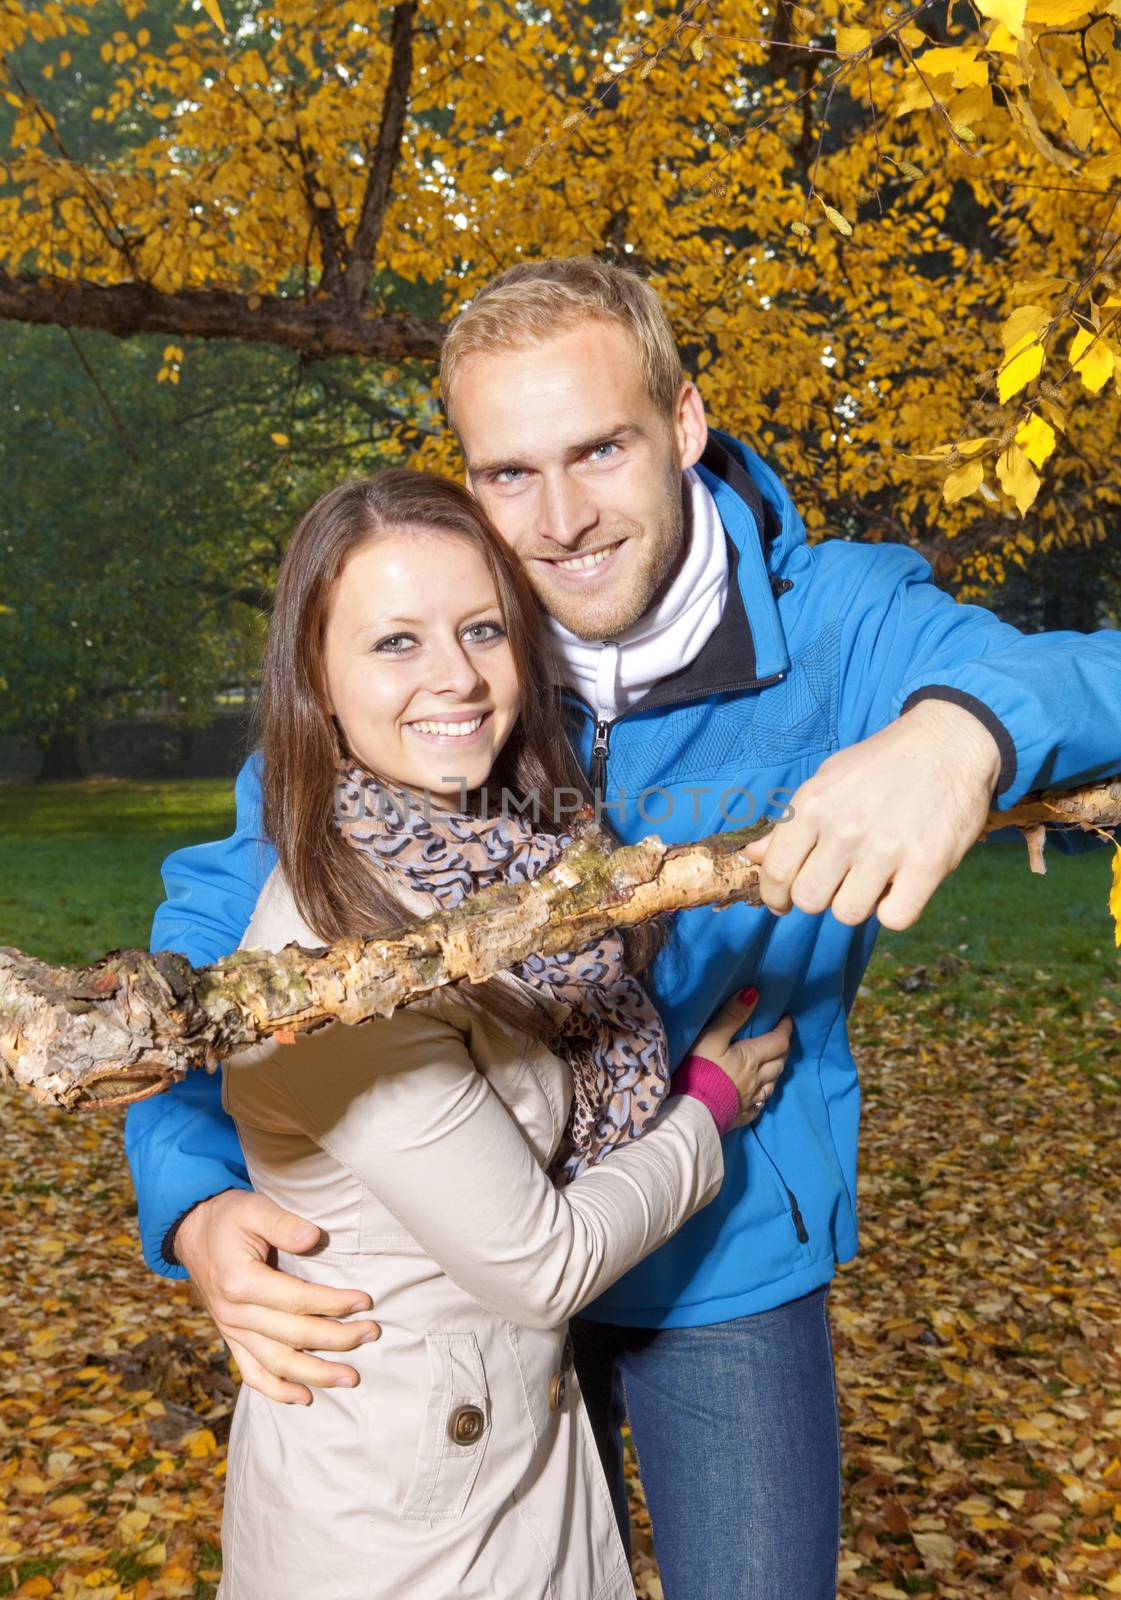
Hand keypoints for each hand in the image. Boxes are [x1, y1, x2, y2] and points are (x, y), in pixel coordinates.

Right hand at [174, 1190, 380, 1405]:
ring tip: (350, 1377)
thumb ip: (283, 1223)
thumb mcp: (254, 1208)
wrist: (192, 1232)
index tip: (365, 1302)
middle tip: (372, 1333)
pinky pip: (252, 1373)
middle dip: (337, 1339)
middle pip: (293, 1336)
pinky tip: (305, 1397)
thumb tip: (313, 1237)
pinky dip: (277, 1390)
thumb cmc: (229, 1217)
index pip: (296, 1300)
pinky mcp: (232, 1338)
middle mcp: (234, 1313)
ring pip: (276, 1363)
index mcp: (240, 1282)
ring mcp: (232, 1330)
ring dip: (315, 1374)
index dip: (333, 1303)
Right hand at [688, 988, 793, 1129]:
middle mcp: (758, 1079)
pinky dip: (763, 1095)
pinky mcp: (741, 1115)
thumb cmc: (699, 1071)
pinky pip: (760, 1104)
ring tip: (772, 1062)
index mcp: (752, 1058)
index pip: (778, 1041)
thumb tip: (754, 993)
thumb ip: (732, 1015)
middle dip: (783, 1048)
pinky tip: (758, 1093)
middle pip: (779, 1063)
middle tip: (780, 1037)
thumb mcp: (711, 1038)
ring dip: (776, 1071)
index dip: (785, 1028)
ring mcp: (751, 1100)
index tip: (787, 1018)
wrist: (690, 1113)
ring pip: (772, 1084)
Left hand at [744, 699, 1001, 931]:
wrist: (948, 743)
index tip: (782, 902)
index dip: (774, 896)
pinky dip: (894, 910)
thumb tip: (751, 856)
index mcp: (813, 805)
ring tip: (870, 879)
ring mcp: (887, 847)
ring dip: (857, 903)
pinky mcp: (927, 864)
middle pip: (809, 899)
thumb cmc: (881, 764)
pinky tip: (898, 887)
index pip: (776, 872)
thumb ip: (789, 824)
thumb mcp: (827, 780)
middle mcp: (845, 827)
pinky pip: (895, 918)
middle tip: (835, 882)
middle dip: (818, 897)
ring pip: (848, 914)